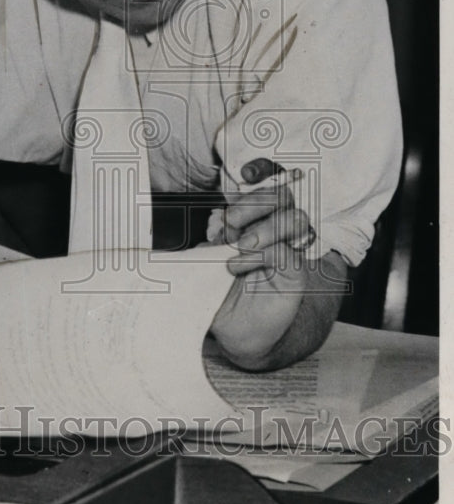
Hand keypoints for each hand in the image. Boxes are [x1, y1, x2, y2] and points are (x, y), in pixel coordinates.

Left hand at [210, 157, 314, 367]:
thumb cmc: (223, 293)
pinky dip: (262, 254)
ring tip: (240, 246)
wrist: (238, 332)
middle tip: (232, 222)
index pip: (269, 183)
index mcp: (254, 219)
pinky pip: (288, 251)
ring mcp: (289, 249)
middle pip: (283, 195)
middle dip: (256, 202)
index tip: (246, 174)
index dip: (263, 171)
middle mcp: (275, 229)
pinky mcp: (296, 272)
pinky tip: (238, 265)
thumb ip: (208, 242)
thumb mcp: (206, 264)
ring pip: (295, 218)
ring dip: (266, 227)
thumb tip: (213, 222)